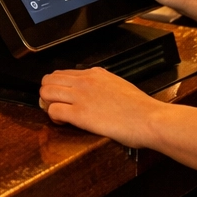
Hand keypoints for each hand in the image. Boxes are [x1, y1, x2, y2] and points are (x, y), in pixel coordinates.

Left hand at [39, 67, 160, 147]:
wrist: (149, 119)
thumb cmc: (140, 109)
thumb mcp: (119, 86)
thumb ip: (103, 85)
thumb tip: (97, 92)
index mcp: (95, 74)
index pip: (62, 73)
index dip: (57, 86)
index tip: (60, 97)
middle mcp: (85, 81)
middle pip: (49, 80)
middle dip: (47, 93)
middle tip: (54, 106)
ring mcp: (81, 96)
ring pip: (46, 92)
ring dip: (47, 104)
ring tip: (57, 114)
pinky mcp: (80, 114)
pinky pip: (53, 111)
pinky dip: (53, 117)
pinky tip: (62, 123)